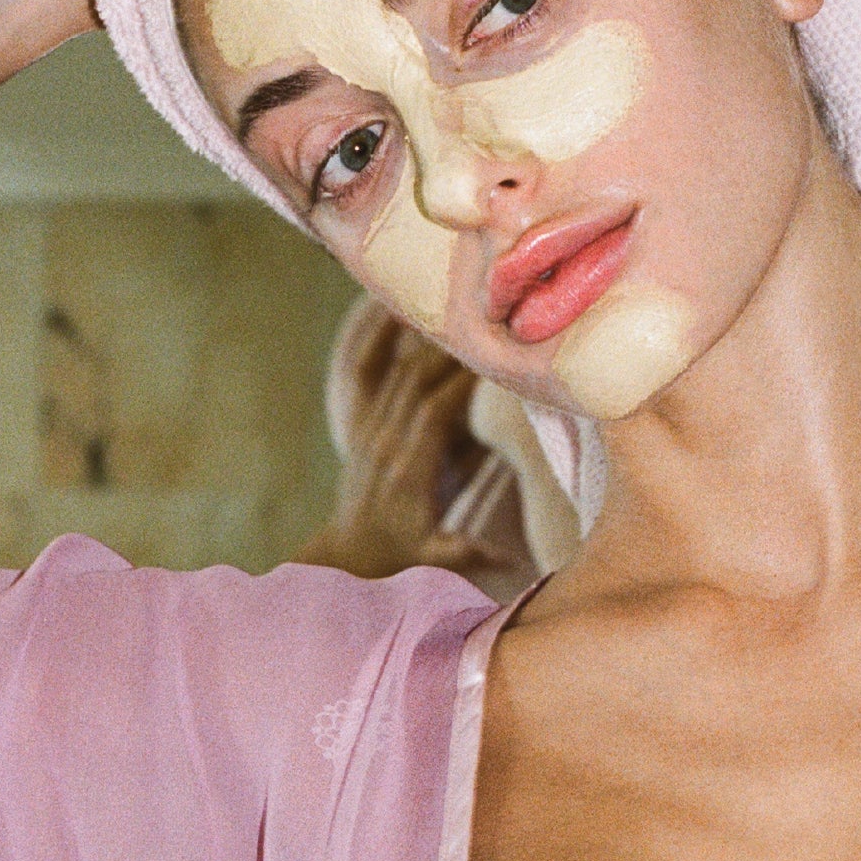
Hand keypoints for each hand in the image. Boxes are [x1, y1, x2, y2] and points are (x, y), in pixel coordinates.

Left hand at [306, 310, 485, 579]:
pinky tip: (395, 301)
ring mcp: (369, 425)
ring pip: (395, 366)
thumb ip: (468, 555)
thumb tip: (512, 562)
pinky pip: (365, 367)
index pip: (434, 413)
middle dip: (451, 346)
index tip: (494, 357)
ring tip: (454, 298)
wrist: (348, 551)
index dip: (462, 382)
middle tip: (485, 316)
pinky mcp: (360, 418)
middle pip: (416, 378)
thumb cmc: (399, 553)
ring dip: (424, 332)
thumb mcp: (434, 559)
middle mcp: (385, 439)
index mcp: (408, 470)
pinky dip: (377, 333)